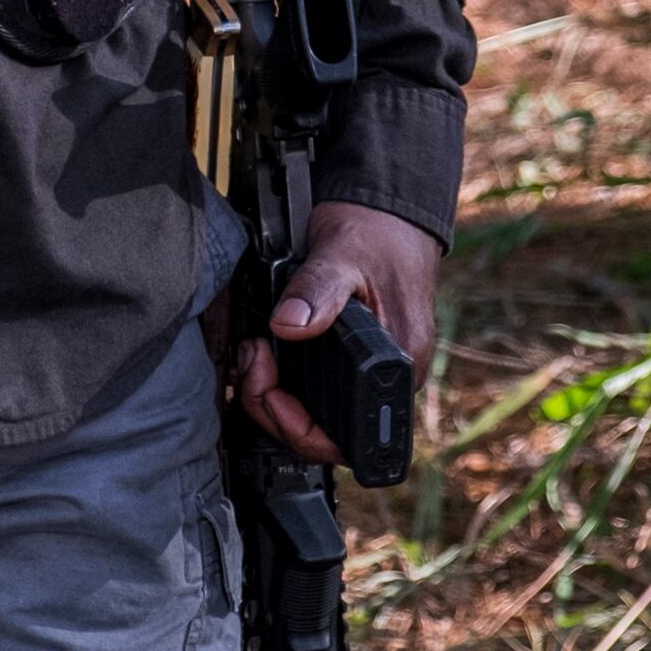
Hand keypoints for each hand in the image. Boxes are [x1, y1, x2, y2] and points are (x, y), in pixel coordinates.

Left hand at [234, 200, 440, 465]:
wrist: (388, 213)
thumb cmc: (376, 233)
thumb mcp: (342, 254)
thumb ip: (316, 290)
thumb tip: (289, 325)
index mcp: (398, 365)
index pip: (348, 437)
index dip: (298, 426)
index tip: (268, 387)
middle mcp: (389, 379)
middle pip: (325, 433)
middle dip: (275, 408)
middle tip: (253, 363)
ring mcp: (371, 373)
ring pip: (317, 416)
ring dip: (275, 396)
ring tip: (255, 355)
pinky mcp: (353, 362)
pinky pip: (316, 393)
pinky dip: (285, 382)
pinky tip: (267, 355)